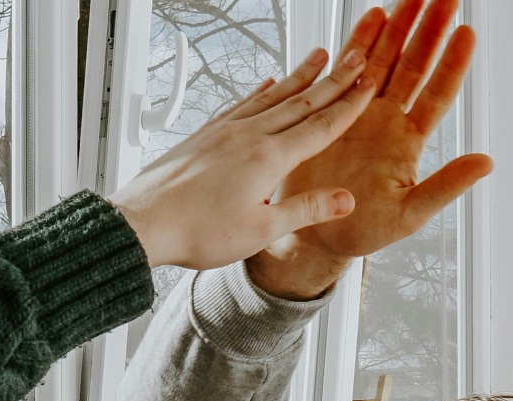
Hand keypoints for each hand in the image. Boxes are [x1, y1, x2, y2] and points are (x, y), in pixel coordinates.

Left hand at [108, 46, 375, 269]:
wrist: (143, 224)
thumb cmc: (197, 231)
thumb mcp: (261, 230)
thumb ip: (305, 209)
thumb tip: (346, 199)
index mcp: (268, 158)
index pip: (320, 126)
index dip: (349, 105)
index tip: (370, 84)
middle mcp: (248, 135)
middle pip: (300, 101)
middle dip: (333, 80)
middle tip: (357, 56)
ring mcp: (224, 131)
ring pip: (271, 96)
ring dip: (299, 76)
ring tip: (319, 57)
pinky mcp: (205, 135)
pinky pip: (240, 104)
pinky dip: (259, 92)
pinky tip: (266, 84)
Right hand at [246, 0, 492, 298]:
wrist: (315, 234)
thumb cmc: (364, 231)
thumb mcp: (410, 214)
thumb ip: (446, 186)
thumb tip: (486, 162)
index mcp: (408, 142)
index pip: (437, 94)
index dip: (452, 64)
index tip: (466, 33)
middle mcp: (388, 120)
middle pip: (414, 66)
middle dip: (428, 31)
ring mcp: (360, 113)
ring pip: (384, 61)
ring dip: (398, 28)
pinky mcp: (332, 112)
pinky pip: (348, 70)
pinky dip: (360, 43)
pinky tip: (373, 17)